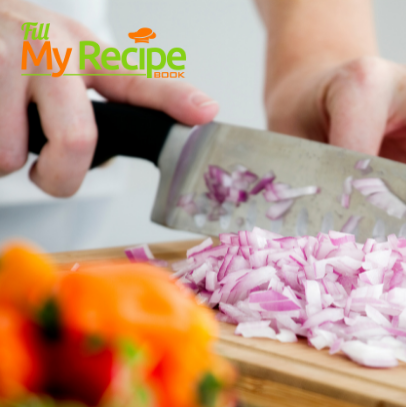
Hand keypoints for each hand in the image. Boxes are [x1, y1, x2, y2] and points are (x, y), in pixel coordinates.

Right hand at [0, 0, 217, 196]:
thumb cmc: (19, 46)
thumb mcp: (69, 55)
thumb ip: (114, 89)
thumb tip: (188, 115)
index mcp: (83, 50)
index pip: (136, 80)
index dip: (173, 99)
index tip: (205, 112)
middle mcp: (48, 48)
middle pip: (74, 141)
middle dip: (60, 179)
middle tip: (49, 176)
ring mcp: (4, 58)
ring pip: (10, 155)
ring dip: (6, 160)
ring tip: (5, 129)